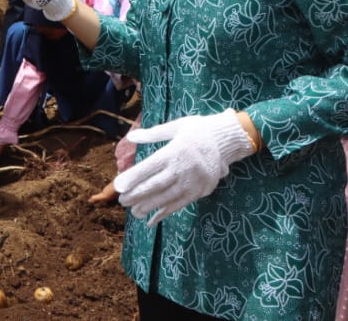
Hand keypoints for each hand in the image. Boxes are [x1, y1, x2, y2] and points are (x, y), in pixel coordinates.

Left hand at [113, 109, 256, 226]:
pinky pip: (181, 204)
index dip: (134, 177)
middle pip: (157, 185)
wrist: (228, 140)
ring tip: (134, 212)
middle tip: (121, 201)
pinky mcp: (202, 191)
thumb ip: (153, 134)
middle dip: (138, 195)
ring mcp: (194, 182)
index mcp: (176, 151)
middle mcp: (184, 168)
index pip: (150, 167)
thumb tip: (131, 137)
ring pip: (168, 198)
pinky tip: (152, 220)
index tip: (118, 186)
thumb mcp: (176, 126)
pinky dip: (166, 213)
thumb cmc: (198, 130)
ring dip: (150, 207)